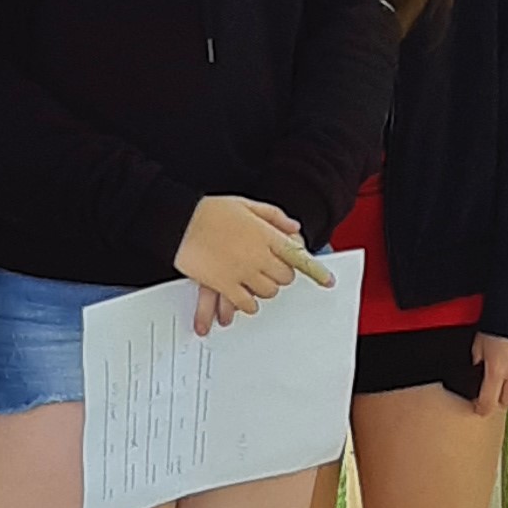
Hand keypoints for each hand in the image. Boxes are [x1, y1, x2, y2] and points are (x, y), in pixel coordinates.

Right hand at [176, 193, 315, 334]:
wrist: (180, 221)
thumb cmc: (210, 211)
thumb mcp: (246, 204)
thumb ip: (273, 216)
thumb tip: (294, 227)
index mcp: (266, 234)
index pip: (297, 255)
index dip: (315, 270)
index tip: (327, 280)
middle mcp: (258, 255)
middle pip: (284, 277)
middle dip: (280, 275)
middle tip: (270, 269)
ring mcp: (242, 272)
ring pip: (268, 291)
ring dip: (264, 288)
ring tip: (254, 279)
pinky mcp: (225, 285)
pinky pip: (247, 303)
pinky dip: (249, 303)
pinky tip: (244, 296)